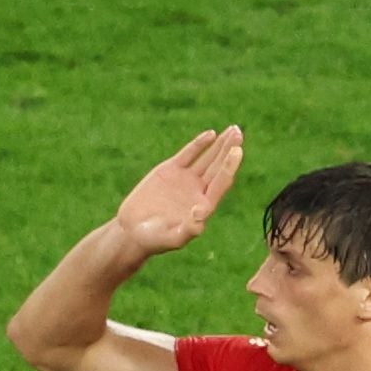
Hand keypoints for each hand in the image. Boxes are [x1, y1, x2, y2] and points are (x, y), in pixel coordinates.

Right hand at [114, 127, 245, 258]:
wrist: (132, 232)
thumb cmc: (154, 240)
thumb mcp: (171, 239)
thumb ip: (188, 231)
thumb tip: (201, 214)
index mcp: (204, 206)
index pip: (221, 183)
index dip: (229, 166)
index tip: (237, 151)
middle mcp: (198, 190)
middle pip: (218, 167)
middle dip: (229, 150)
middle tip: (238, 133)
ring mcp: (186, 179)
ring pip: (207, 158)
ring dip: (220, 144)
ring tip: (233, 129)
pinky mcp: (171, 171)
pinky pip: (188, 155)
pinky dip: (199, 144)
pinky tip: (210, 134)